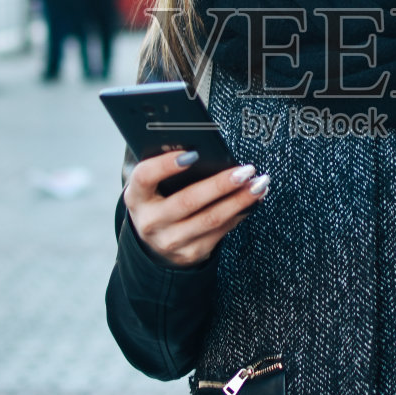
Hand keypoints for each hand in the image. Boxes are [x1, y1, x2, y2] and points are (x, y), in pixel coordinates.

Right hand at [124, 151, 269, 266]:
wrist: (155, 244)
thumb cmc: (160, 200)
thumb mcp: (154, 186)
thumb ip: (171, 166)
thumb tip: (207, 141)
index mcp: (136, 197)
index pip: (145, 177)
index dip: (166, 165)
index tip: (193, 154)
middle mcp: (150, 221)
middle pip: (188, 201)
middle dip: (220, 184)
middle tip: (246, 170)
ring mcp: (170, 241)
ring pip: (211, 219)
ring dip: (240, 200)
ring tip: (259, 184)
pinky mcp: (191, 252)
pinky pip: (221, 231)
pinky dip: (241, 213)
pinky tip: (254, 200)